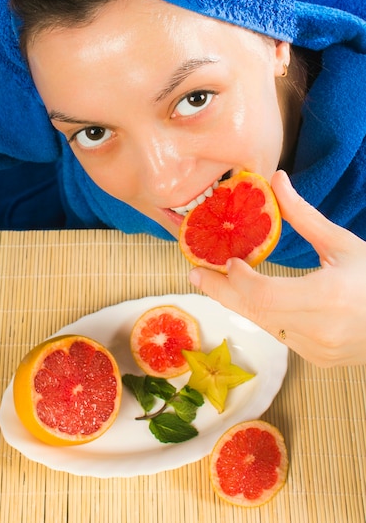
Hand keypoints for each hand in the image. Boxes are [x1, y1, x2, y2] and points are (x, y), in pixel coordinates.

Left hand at [188, 170, 365, 367]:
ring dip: (239, 303)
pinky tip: (249, 298)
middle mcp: (319, 331)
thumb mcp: (344, 244)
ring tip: (214, 283)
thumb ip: (304, 217)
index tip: (227, 261)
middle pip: (254, 313)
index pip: (263, 295)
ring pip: (264, 325)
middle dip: (221, 292)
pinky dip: (261, 314)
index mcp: (327, 299)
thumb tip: (277, 180)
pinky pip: (279, 334)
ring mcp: (317, 350)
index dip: (237, 280)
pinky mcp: (318, 359)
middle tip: (194, 273)